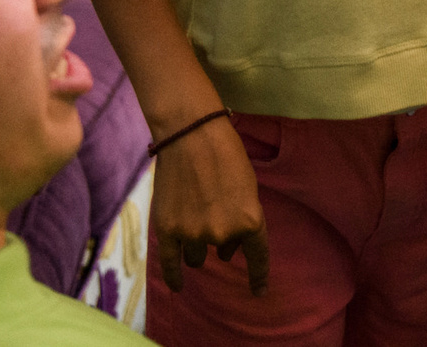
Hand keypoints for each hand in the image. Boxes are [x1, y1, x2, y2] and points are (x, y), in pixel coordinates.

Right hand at [148, 114, 267, 295]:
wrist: (191, 134)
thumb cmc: (226, 154)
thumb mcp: (248, 187)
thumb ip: (243, 220)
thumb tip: (228, 251)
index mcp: (250, 221)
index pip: (257, 257)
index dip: (258, 277)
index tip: (259, 292)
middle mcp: (222, 233)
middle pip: (222, 252)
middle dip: (222, 240)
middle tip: (215, 210)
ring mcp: (193, 234)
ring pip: (196, 256)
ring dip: (197, 244)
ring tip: (194, 216)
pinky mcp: (167, 230)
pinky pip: (171, 264)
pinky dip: (175, 277)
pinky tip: (178, 287)